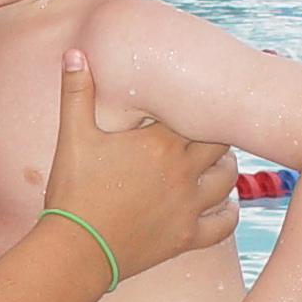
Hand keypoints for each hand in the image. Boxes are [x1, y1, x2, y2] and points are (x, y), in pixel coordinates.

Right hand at [42, 51, 237, 283]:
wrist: (74, 250)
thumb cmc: (71, 191)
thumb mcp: (72, 137)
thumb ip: (76, 92)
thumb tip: (74, 51)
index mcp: (159, 142)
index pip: (198, 114)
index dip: (197, 108)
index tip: (192, 105)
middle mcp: (182, 171)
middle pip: (221, 142)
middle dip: (215, 135)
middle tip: (204, 131)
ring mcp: (188, 206)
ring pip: (228, 178)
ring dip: (225, 168)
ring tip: (215, 162)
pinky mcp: (186, 238)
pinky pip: (225, 223)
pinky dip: (229, 212)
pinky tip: (224, 204)